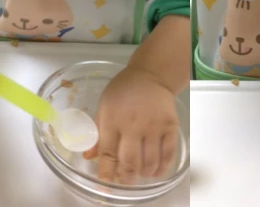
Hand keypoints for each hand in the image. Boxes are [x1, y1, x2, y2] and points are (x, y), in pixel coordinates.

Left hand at [85, 67, 178, 182]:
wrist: (151, 76)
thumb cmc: (122, 91)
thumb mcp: (104, 106)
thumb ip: (98, 132)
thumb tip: (89, 156)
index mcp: (112, 119)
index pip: (108, 152)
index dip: (107, 172)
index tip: (105, 184)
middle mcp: (133, 125)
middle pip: (130, 161)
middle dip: (127, 177)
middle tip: (125, 181)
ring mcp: (154, 126)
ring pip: (150, 161)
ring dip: (144, 173)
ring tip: (139, 174)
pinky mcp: (170, 126)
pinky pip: (168, 153)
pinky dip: (162, 167)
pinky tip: (155, 172)